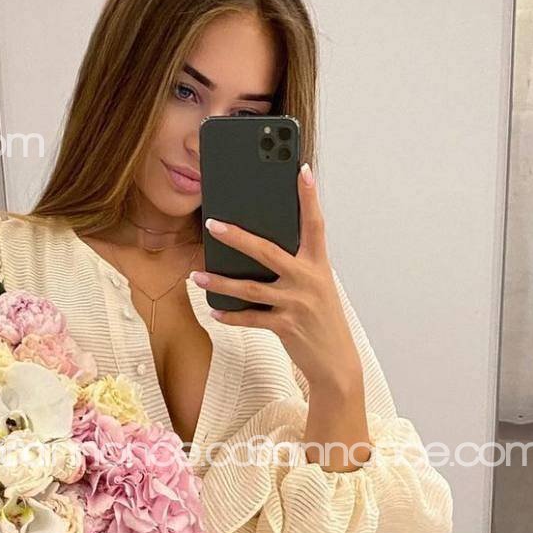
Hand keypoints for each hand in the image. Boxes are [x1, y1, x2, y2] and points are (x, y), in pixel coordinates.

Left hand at [192, 163, 362, 393]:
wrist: (336, 362)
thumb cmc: (321, 319)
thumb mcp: (316, 287)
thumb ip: (295, 267)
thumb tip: (256, 250)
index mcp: (318, 264)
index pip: (315, 224)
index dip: (309, 197)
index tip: (302, 170)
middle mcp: (308, 280)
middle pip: (267, 251)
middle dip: (237, 236)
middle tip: (212, 223)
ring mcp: (297, 303)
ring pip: (250, 288)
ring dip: (219, 281)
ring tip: (196, 275)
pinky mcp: (286, 327)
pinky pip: (250, 318)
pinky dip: (230, 315)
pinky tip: (214, 310)